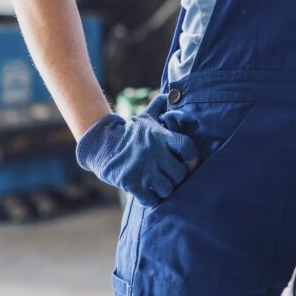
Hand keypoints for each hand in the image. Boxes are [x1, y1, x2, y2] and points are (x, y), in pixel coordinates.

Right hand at [75, 94, 198, 205]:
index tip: (188, 163)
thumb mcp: (144, 118)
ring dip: (164, 190)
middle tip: (170, 177)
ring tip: (159, 186)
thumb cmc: (130, 134)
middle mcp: (155, 153)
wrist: (103, 146)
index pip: (188, 148)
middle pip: (180, 174)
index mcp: (162, 137)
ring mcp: (144, 169)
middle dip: (176, 178)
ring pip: (167, 189)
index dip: (192, 158)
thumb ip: (158, 107)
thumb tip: (166, 95)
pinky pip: (152, 200)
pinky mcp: (132, 183)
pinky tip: (148, 194)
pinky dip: (152, 200)